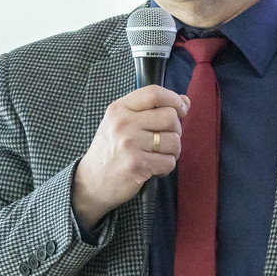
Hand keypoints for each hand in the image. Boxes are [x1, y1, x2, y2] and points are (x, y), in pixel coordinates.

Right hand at [71, 86, 188, 228]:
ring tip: (157, 157)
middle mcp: (123, 123)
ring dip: (172, 152)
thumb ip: (152, 110)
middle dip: (175, 131)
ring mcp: (129, 143)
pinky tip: (152, 169)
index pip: (154, 93)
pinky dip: (165, 167)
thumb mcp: (123, 123)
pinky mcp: (136, 164)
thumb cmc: (112, 151)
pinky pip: (169, 162)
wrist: (91, 182)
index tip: (181, 110)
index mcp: (119, 108)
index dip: (174, 100)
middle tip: (164, 142)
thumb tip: (186, 101)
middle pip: (170, 117)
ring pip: (174, 141)